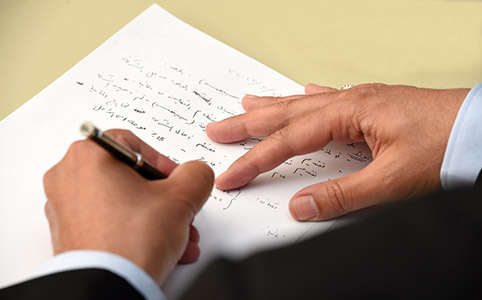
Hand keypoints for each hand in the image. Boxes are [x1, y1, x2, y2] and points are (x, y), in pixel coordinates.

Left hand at [43, 130, 213, 283]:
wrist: (107, 286)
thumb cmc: (132, 241)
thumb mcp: (182, 197)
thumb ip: (196, 174)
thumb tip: (195, 173)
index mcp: (88, 154)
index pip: (134, 144)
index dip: (164, 163)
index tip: (177, 182)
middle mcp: (68, 176)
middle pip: (129, 177)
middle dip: (163, 198)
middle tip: (179, 211)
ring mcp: (64, 207)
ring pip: (122, 202)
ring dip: (155, 217)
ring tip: (177, 236)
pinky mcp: (68, 233)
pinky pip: (109, 222)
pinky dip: (134, 230)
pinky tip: (158, 247)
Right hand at [206, 83, 468, 220]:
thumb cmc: (448, 144)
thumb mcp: (392, 181)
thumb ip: (343, 196)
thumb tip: (300, 206)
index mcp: (349, 115)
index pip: (289, 142)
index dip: (255, 160)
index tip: (230, 175)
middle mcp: (350, 102)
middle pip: (286, 114)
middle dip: (248, 124)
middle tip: (218, 129)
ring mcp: (361, 101)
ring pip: (303, 104)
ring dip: (271, 107)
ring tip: (245, 105)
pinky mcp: (373, 106)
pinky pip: (329, 99)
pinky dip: (309, 100)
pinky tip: (302, 93)